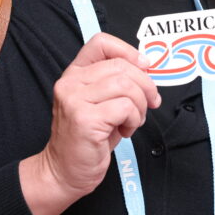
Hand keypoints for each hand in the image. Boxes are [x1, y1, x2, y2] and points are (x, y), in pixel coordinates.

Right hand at [20, 33, 160, 214]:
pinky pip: (125, 107)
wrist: (64, 171)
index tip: (143, 67)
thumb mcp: (101, 103)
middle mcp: (70, 82)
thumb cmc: (88, 139)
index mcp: (74, 74)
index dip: (128, 51)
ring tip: (133, 120)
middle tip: (149, 103)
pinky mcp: (84, 119)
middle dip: (145, 85)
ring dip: (139, 105)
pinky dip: (134, 119)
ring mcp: (74, 100)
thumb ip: (117, 82)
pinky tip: (124, 130)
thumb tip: (146, 66)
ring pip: (125, 85)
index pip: (101, 42)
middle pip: (121, 66)